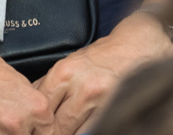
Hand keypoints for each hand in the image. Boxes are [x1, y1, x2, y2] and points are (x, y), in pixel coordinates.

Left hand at [36, 12, 172, 134]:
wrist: (140, 46)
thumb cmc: (104, 56)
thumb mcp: (71, 63)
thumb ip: (51, 85)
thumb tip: (33, 107)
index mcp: (64, 73)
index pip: (40, 109)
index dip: (37, 124)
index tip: (37, 128)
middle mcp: (81, 86)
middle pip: (55, 127)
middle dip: (51, 133)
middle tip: (50, 133)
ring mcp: (99, 100)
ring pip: (74, 134)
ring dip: (70, 133)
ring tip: (70, 130)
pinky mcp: (114, 108)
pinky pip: (94, 130)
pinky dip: (87, 132)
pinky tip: (85, 129)